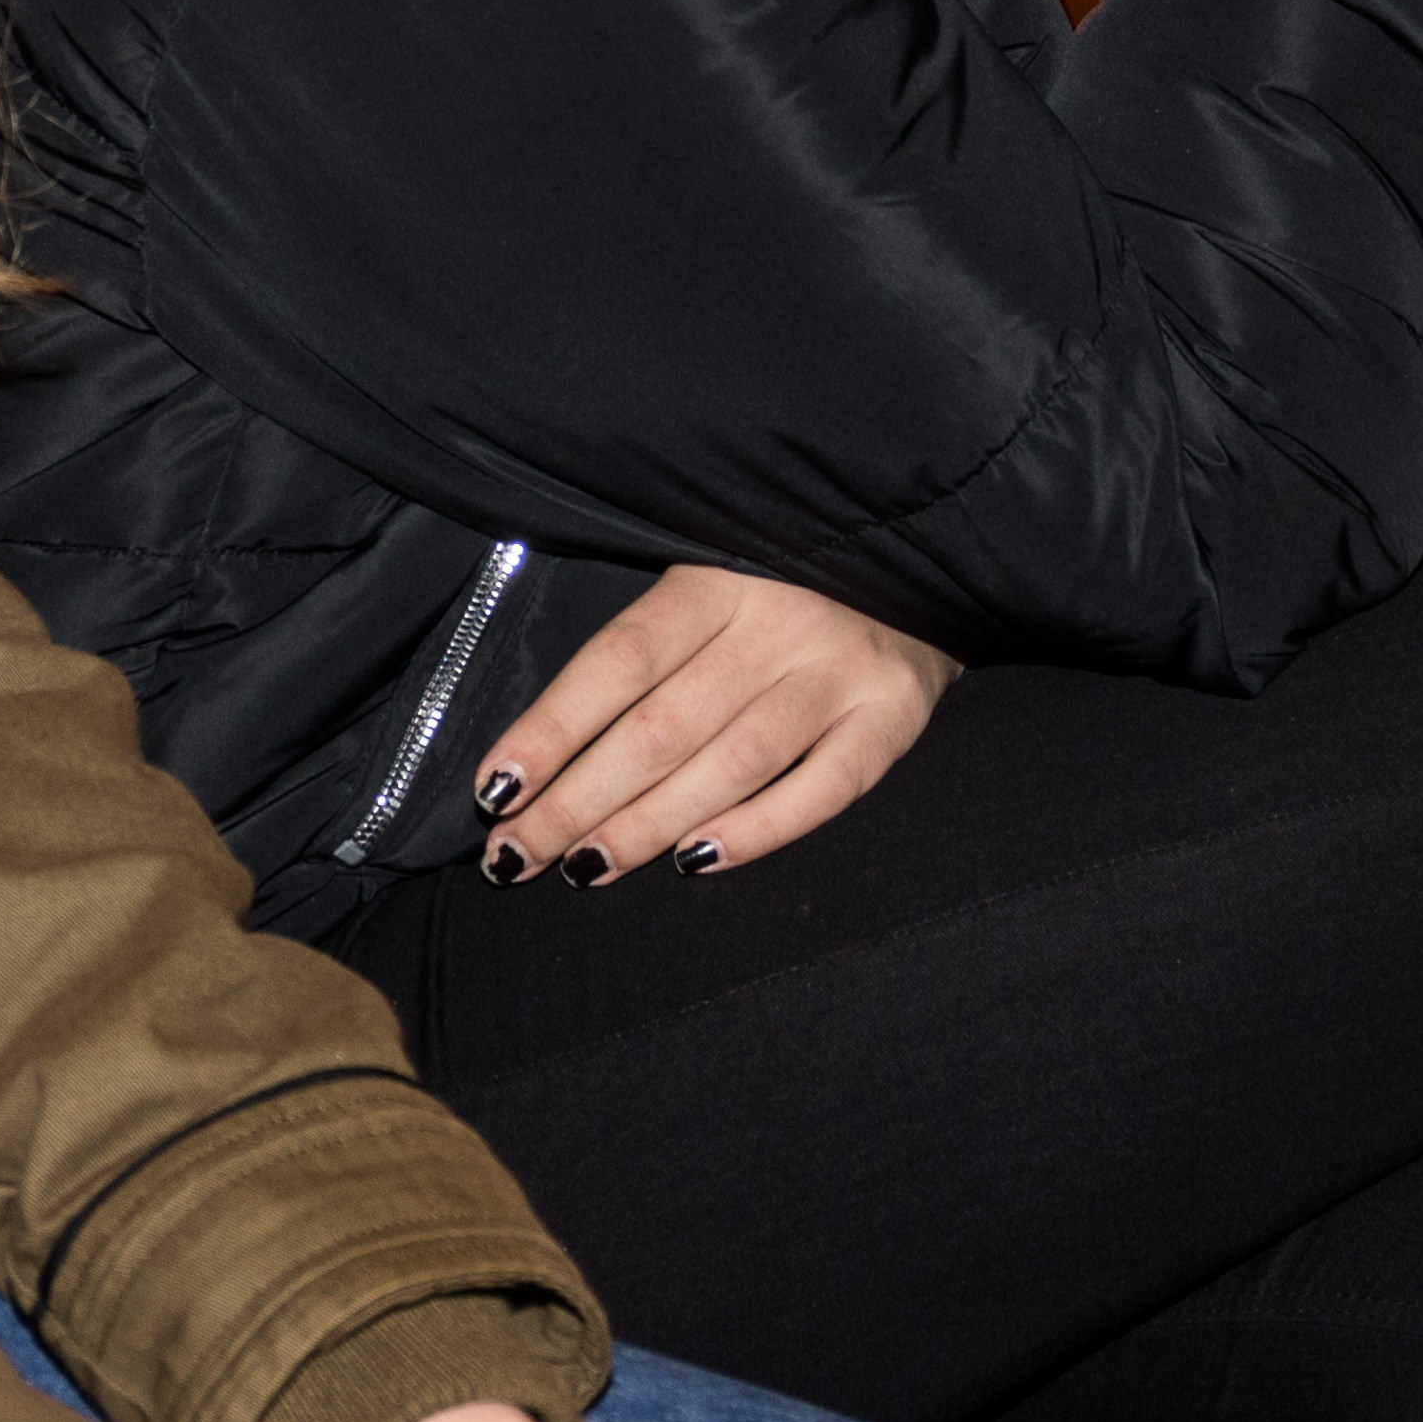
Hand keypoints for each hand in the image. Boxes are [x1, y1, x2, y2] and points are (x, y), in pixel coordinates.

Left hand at [480, 565, 955, 879]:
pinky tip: (698, 863)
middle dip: (577, 800)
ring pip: (731, 762)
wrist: (928, 554)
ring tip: (583, 867)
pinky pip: (824, 788)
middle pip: (661, 725)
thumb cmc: (792, 578)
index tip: (495, 788)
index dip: (552, 728)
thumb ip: (649, 642)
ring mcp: (841, 670)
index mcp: (719, 575)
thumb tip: (543, 745)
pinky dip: (760, 830)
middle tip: (516, 856)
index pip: (617, 661)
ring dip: (649, 823)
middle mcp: (780, 620)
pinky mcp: (894, 717)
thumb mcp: (717, 573)